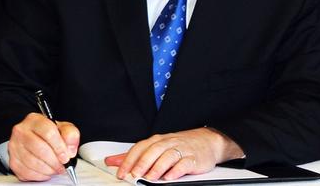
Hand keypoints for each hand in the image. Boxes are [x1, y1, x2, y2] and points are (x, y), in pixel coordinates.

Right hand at [6, 112, 79, 180]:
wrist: (35, 138)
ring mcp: (15, 146)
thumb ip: (70, 135)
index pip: (48, 132)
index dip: (59, 147)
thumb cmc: (48, 134)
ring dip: (48, 169)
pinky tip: (46, 172)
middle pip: (39, 148)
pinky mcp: (13, 161)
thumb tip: (69, 150)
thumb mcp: (63, 129)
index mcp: (34, 120)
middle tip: (62, 166)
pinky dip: (39, 175)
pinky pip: (27, 172)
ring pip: (32, 162)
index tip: (65, 156)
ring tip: (55, 169)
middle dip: (54, 161)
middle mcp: (21, 131)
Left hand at [104, 127, 241, 180]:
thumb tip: (112, 161)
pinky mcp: (193, 158)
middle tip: (133, 175)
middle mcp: (168, 143)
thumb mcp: (155, 148)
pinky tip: (170, 177)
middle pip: (153, 151)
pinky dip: (176, 170)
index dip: (129, 159)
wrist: (207, 141)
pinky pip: (184, 163)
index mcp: (157, 140)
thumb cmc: (179, 145)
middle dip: (141, 163)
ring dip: (158, 167)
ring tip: (150, 177)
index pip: (140, 148)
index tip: (120, 172)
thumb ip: (134, 156)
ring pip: (168, 156)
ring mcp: (181, 150)